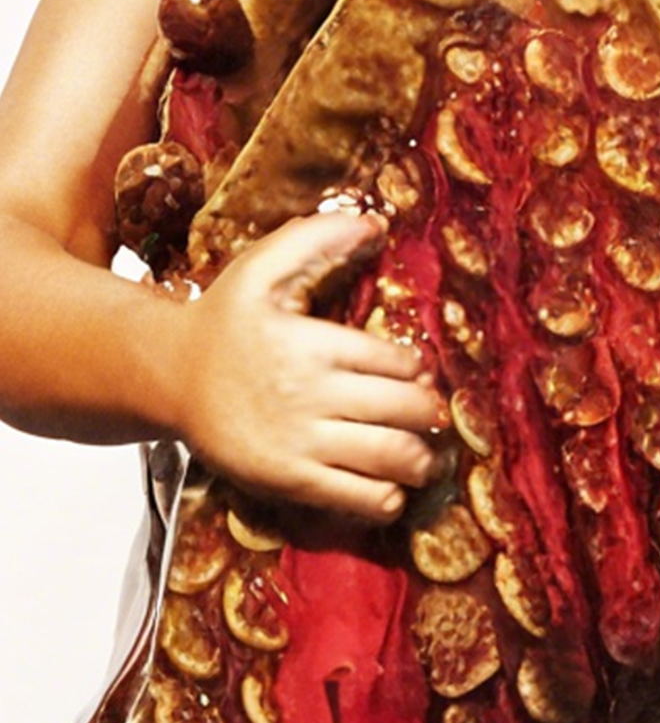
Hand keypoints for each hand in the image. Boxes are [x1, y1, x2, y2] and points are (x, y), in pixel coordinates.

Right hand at [163, 206, 444, 519]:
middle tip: (427, 415)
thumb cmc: (221, 322)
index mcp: (313, 343)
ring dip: (421, 459)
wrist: (166, 377)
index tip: (416, 376)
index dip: (419, 371)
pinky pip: (358, 497)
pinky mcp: (289, 480)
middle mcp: (312, 393)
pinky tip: (389, 488)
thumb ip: (316, 238)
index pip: (398, 362)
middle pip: (406, 409)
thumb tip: (374, 224)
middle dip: (429, 414)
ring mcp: (301, 441)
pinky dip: (388, 498)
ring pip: (392, 456)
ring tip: (422, 456)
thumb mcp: (261, 268)